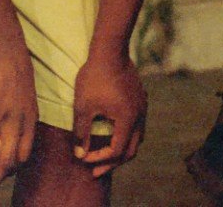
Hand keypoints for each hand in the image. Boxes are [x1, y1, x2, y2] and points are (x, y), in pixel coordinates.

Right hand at [0, 43, 37, 201]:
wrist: (6, 46)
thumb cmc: (15, 71)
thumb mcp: (26, 97)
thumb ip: (21, 117)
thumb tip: (12, 134)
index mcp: (29, 118)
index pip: (24, 153)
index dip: (13, 168)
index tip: (1, 176)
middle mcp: (17, 118)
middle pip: (6, 159)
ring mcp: (0, 110)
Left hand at [71, 52, 146, 177]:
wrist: (110, 50)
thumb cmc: (94, 78)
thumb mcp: (82, 108)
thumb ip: (82, 133)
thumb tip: (80, 153)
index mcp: (127, 119)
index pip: (116, 150)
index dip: (99, 159)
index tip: (82, 158)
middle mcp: (139, 115)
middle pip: (131, 149)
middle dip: (113, 162)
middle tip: (95, 171)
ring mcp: (142, 105)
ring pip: (137, 137)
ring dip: (122, 149)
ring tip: (105, 154)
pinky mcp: (140, 98)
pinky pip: (137, 124)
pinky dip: (126, 134)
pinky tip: (112, 131)